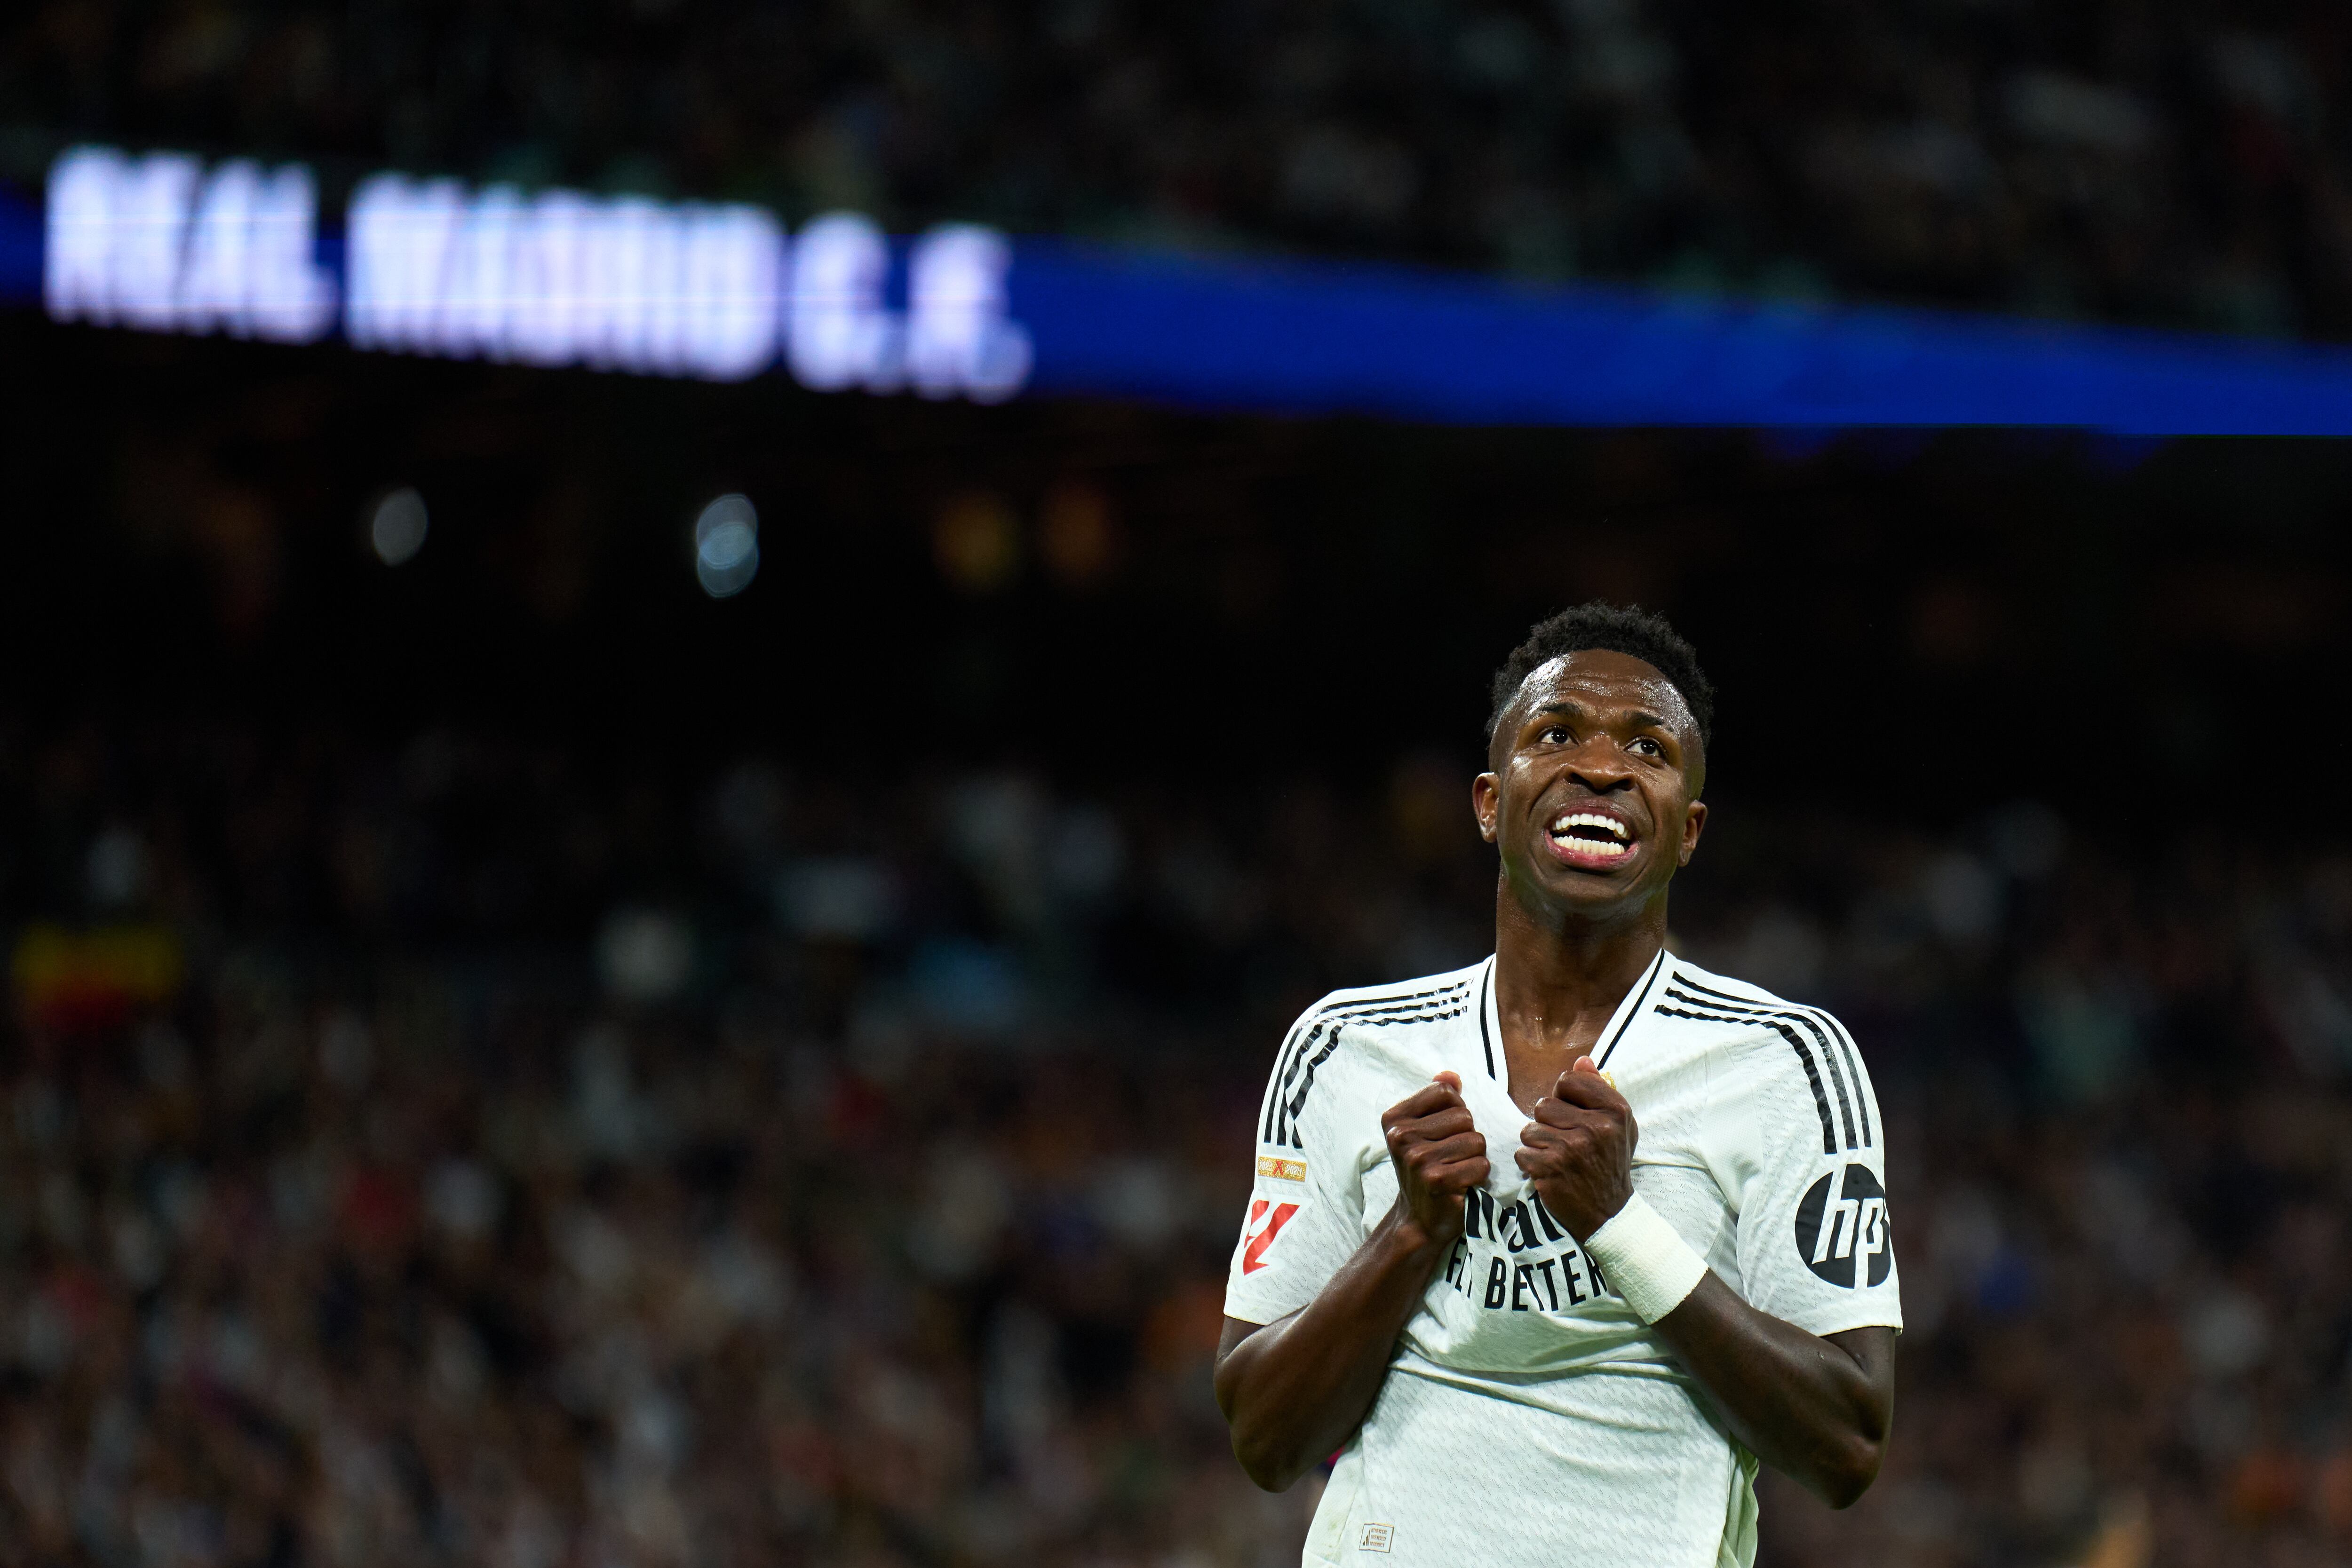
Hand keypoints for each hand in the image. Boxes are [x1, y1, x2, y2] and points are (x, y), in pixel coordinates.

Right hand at [1379, 1072, 1489, 1246]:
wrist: (1418, 1218)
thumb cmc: (1424, 1169)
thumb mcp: (1422, 1130)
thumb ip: (1436, 1099)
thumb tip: (1451, 1075)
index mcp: (1394, 1118)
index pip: (1445, 1091)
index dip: (1455, 1109)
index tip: (1443, 1132)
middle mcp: (1401, 1136)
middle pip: (1464, 1116)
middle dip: (1467, 1136)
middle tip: (1451, 1157)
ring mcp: (1417, 1159)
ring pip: (1476, 1140)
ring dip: (1474, 1157)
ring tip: (1456, 1170)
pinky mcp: (1437, 1180)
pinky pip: (1480, 1164)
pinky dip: (1478, 1176)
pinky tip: (1462, 1185)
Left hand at [1515, 1056, 1636, 1240]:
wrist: (1608, 1213)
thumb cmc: (1608, 1163)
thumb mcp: (1617, 1126)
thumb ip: (1599, 1090)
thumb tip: (1582, 1060)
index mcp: (1615, 1110)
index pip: (1569, 1080)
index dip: (1563, 1097)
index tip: (1573, 1116)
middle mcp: (1596, 1126)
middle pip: (1544, 1104)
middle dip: (1548, 1123)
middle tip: (1565, 1143)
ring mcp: (1572, 1147)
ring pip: (1530, 1128)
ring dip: (1538, 1144)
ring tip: (1557, 1158)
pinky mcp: (1551, 1168)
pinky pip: (1522, 1152)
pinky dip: (1530, 1163)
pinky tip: (1549, 1172)